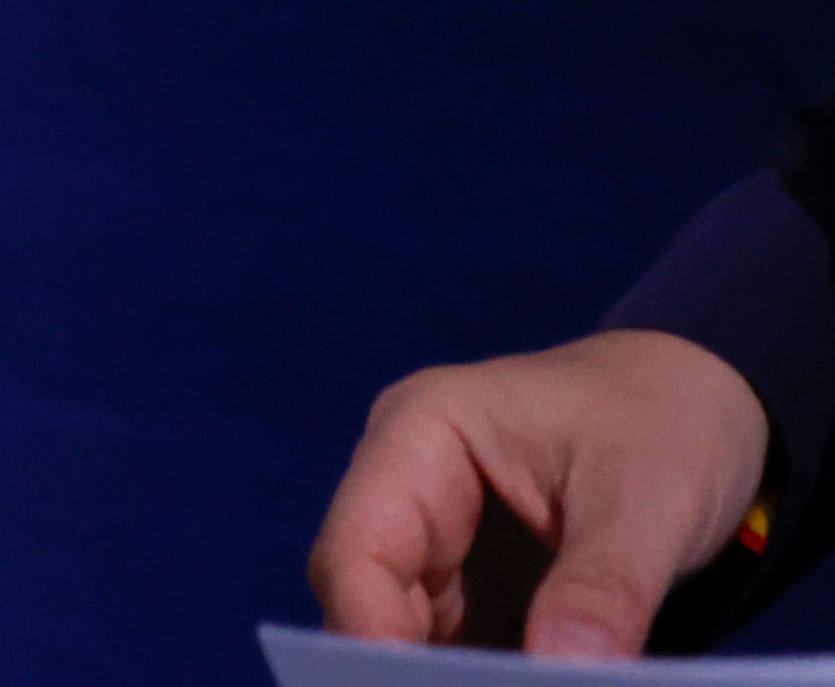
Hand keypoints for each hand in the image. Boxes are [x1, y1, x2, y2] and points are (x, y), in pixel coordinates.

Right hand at [308, 329, 767, 653]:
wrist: (700, 400)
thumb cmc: (665, 421)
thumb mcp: (651, 499)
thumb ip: (604, 587)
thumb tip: (563, 673)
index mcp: (420, 433)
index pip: (359, 545)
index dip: (371, 629)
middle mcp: (407, 488)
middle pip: (368, 595)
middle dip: (407, 666)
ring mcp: (437, 541)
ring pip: (405, 632)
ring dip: (446, 677)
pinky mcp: (471, 584)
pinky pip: (456, 649)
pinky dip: (483, 678)